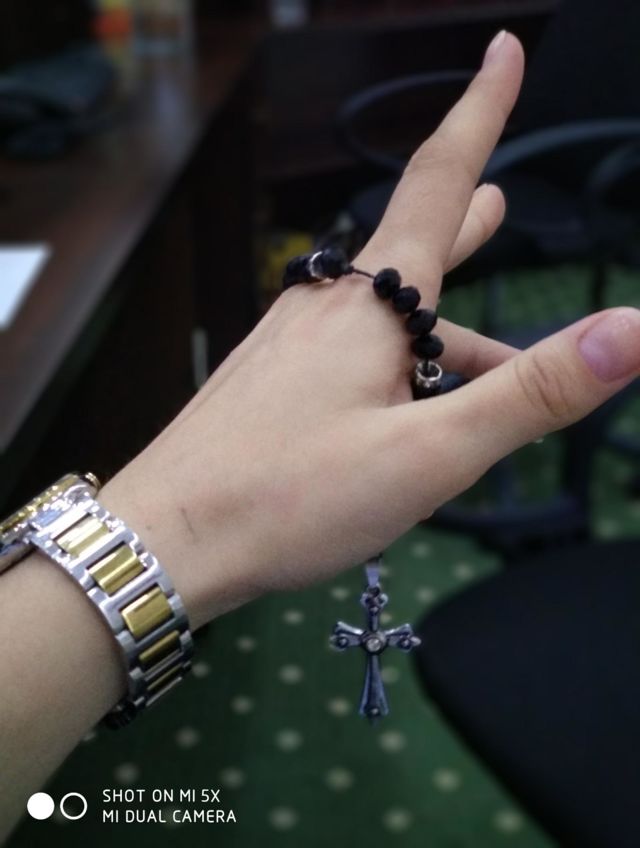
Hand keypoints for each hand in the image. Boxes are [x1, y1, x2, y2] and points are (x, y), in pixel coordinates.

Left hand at [102, 31, 639, 628]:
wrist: (169, 535)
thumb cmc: (294, 498)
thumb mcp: (431, 454)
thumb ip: (530, 393)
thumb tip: (634, 328)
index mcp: (374, 305)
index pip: (439, 179)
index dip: (481, 111)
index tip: (503, 51)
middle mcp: (327, 306)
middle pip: (411, 249)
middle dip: (464, 227)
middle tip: (499, 204)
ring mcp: (288, 342)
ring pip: (381, 316)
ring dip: (435, 318)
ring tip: (477, 336)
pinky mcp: (265, 381)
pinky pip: (342, 353)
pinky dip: (389, 362)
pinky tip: (390, 394)